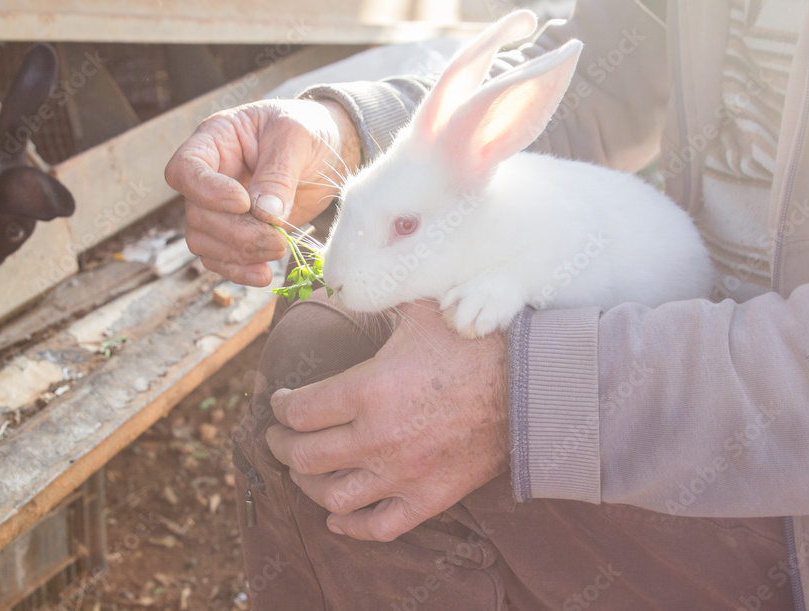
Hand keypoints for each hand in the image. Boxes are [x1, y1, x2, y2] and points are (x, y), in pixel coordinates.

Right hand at [164, 99, 360, 286]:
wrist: (329, 150)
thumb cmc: (308, 129)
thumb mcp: (296, 137)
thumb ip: (279, 173)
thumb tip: (264, 214)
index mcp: (215, 140)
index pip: (185, 169)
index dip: (207, 192)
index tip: (244, 202)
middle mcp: (210, 175)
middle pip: (197, 213)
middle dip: (236, 232)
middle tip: (277, 239)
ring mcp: (220, 207)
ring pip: (203, 241)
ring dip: (238, 254)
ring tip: (278, 249)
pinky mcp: (237, 232)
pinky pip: (220, 258)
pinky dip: (239, 271)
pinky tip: (264, 274)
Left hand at [266, 301, 509, 541]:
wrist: (530, 384)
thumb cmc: (474, 342)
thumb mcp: (419, 309)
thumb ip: (378, 297)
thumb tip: (350, 281)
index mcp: (368, 389)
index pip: (298, 410)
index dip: (278, 406)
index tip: (278, 401)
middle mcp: (377, 437)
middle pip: (303, 455)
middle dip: (281, 445)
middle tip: (278, 436)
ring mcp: (402, 474)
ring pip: (331, 496)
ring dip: (306, 485)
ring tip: (302, 472)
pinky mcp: (429, 498)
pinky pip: (378, 527)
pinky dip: (351, 527)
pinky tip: (337, 518)